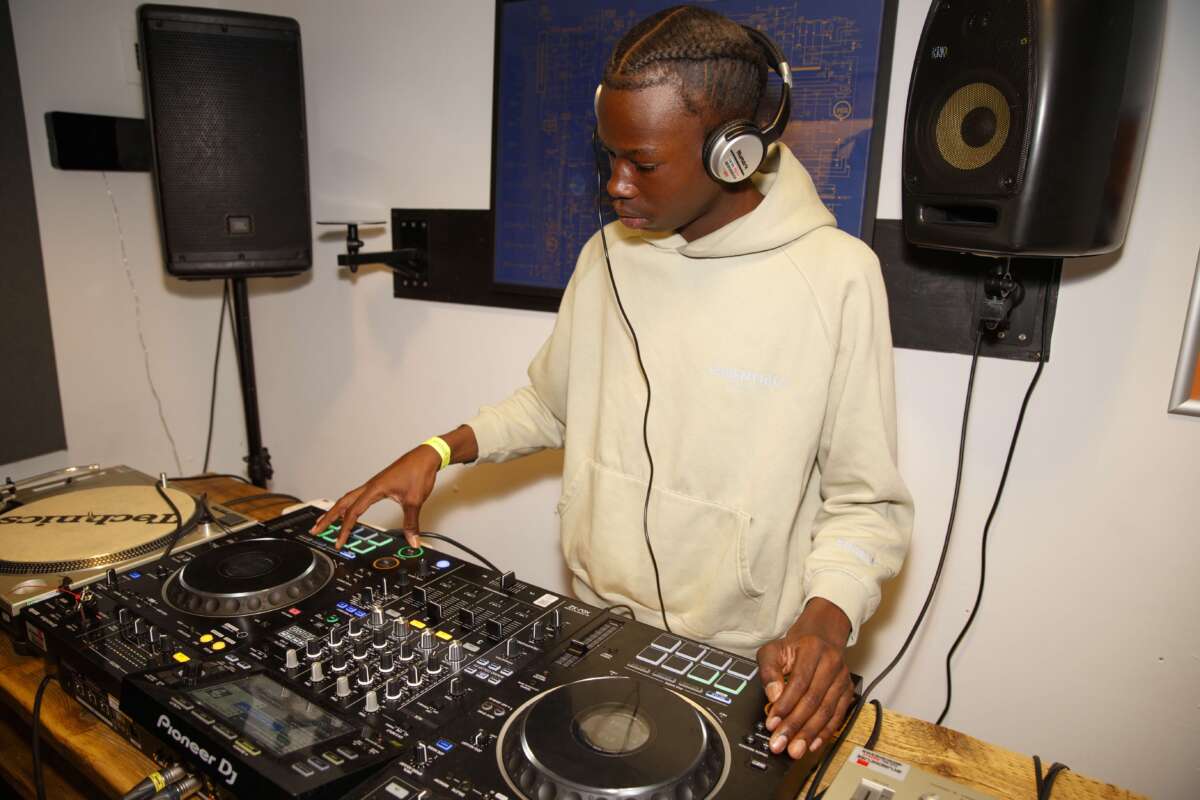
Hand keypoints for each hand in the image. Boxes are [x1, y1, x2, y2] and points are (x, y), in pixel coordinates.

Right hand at [309, 446, 440, 548]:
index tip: (339, 541)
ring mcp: (373, 485)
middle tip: (316, 529)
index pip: (353, 512)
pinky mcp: (379, 485)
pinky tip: (349, 512)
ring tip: (326, 522)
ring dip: (336, 511)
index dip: (344, 528)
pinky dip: (349, 506)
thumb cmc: (418, 471)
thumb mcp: (415, 501)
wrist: (426, 456)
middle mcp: (370, 486)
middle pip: (342, 503)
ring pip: (348, 498)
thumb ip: (411, 523)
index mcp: (374, 489)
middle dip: (328, 517)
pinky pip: (357, 497)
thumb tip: (412, 540)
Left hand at [756, 598, 853, 759]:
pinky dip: (825, 732)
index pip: (799, 682)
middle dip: (795, 725)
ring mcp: (842, 679)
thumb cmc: (795, 647)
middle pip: (813, 699)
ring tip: (795, 749)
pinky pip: (838, 716)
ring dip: (809, 733)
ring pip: (827, 711)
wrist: (821, 638)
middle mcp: (832, 663)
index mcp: (813, 650)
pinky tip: (813, 744)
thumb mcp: (773, 650)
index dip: (785, 705)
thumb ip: (769, 670)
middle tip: (781, 743)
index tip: (772, 723)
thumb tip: (773, 695)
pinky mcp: (847, 692)